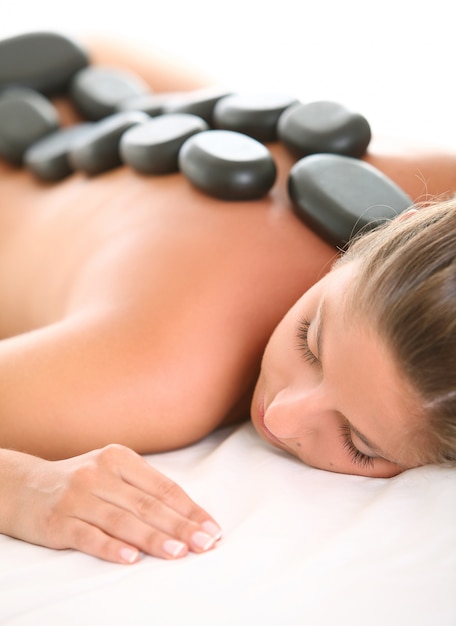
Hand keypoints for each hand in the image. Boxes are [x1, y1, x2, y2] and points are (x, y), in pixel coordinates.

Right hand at [1, 444, 221, 563]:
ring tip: (179, 552)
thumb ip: (142, 488)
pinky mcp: (58, 521)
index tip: (212, 528)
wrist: (23, 487)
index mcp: (119, 458)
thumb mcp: (110, 472)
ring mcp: (77, 497)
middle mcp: (99, 474)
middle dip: (181, 526)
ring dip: (154, 538)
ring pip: (122, 520)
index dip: (190, 509)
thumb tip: (188, 516)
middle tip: (206, 543)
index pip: (163, 487)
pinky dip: (112, 548)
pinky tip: (132, 559)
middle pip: (147, 504)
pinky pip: (89, 536)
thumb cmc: (80, 483)